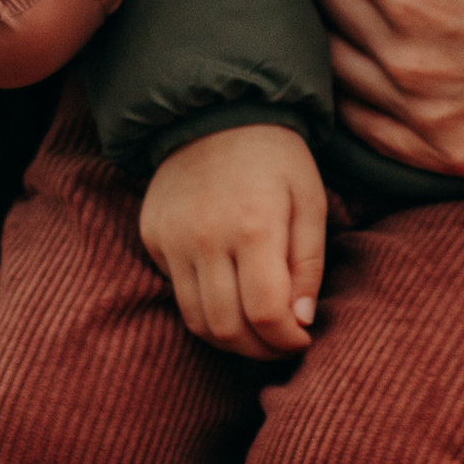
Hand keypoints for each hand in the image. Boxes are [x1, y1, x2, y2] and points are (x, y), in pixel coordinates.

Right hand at [138, 126, 327, 359]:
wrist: (215, 113)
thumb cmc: (276, 159)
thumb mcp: (310, 202)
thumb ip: (309, 264)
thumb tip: (302, 321)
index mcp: (254, 226)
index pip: (265, 313)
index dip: (286, 341)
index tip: (302, 339)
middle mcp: (206, 238)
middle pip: (227, 328)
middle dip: (259, 351)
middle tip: (279, 344)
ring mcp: (172, 239)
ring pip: (196, 321)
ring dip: (229, 340)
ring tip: (255, 331)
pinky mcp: (152, 237)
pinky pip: (177, 292)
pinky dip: (204, 306)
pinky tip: (227, 291)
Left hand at [318, 0, 463, 177]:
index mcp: (415, 0)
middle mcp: (408, 64)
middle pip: (328, 8)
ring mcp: (424, 119)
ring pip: (336, 69)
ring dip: (343, 35)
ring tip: (368, 15)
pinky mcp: (445, 158)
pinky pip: (364, 129)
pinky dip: (357, 96)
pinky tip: (376, 71)